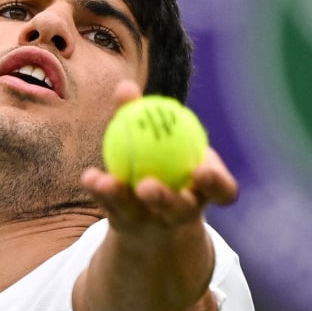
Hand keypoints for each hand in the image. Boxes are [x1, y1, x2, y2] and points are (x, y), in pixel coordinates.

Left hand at [80, 81, 237, 235]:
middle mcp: (184, 211)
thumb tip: (125, 86)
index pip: (222, 191)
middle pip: (180, 210)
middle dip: (165, 199)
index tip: (201, 170)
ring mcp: (155, 223)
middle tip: (147, 186)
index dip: (215, 184)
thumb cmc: (168, 160)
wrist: (153, 205)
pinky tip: (90, 177)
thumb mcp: (166, 140)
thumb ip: (147, 116)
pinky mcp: (128, 224)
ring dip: (121, 198)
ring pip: (140, 214)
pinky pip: (112, 208)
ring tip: (105, 182)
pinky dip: (101, 192)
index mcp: (206, 191)